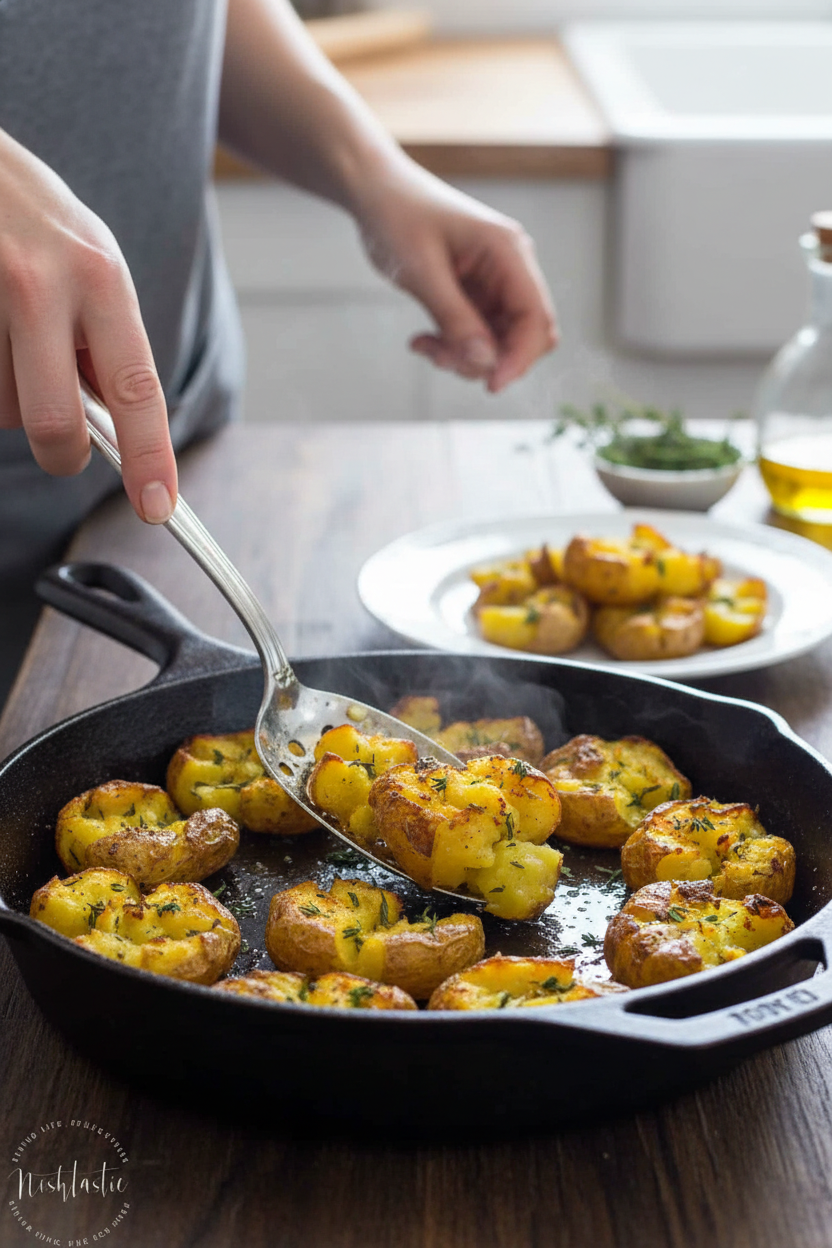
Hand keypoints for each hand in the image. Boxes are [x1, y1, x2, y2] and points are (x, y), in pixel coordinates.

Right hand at [0, 129, 176, 521]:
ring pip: (3, 409)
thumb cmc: (33, 218)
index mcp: (99, 276)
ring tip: (10, 334)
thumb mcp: (92, 261)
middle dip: (62, 452)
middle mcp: (39, 286)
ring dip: (11, 396)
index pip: (136, 387)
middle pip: (53, 423)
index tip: (157, 506)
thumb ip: (108, 340)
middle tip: (66, 442)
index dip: (149, 456)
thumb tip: (116, 425)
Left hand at [354, 161, 557, 391]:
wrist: (375, 192)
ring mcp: (494, 284)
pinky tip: (422, 340)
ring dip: (465, 356)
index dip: (521, 357)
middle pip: (526, 335)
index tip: (491, 385)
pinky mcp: (476, 296)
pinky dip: (453, 348)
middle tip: (442, 358)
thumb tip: (486, 362)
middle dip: (488, 359)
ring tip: (424, 345)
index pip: (536, 317)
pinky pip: (477, 337)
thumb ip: (455, 319)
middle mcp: (509, 268)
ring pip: (500, 343)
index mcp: (507, 251)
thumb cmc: (397, 216)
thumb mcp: (421, 271)